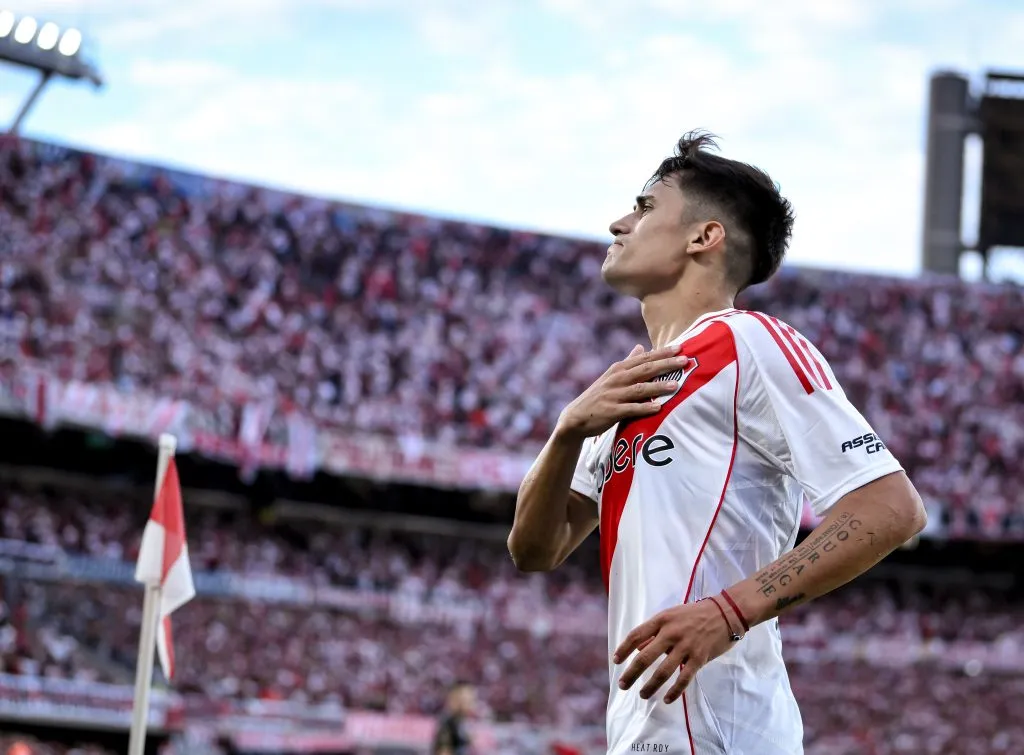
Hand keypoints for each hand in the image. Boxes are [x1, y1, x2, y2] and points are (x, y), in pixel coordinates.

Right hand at [556, 344, 688, 439]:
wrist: (576, 417)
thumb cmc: (599, 396)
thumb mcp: (611, 376)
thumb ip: (628, 362)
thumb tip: (641, 347)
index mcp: (619, 369)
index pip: (644, 358)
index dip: (662, 353)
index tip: (680, 347)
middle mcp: (617, 379)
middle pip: (645, 369)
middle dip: (666, 364)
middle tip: (684, 360)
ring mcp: (614, 395)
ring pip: (640, 389)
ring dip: (658, 386)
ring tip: (676, 385)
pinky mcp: (612, 411)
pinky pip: (631, 409)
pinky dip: (644, 408)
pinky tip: (658, 407)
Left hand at [613, 600, 736, 702]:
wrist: (725, 613)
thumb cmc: (695, 614)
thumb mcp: (671, 615)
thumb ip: (654, 632)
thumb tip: (637, 648)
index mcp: (662, 620)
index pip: (636, 635)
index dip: (623, 649)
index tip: (616, 661)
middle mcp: (671, 633)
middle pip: (645, 656)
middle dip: (631, 673)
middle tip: (623, 685)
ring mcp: (685, 646)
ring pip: (663, 671)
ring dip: (650, 686)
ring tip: (642, 694)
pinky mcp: (699, 658)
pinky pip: (684, 679)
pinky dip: (674, 691)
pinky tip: (667, 699)